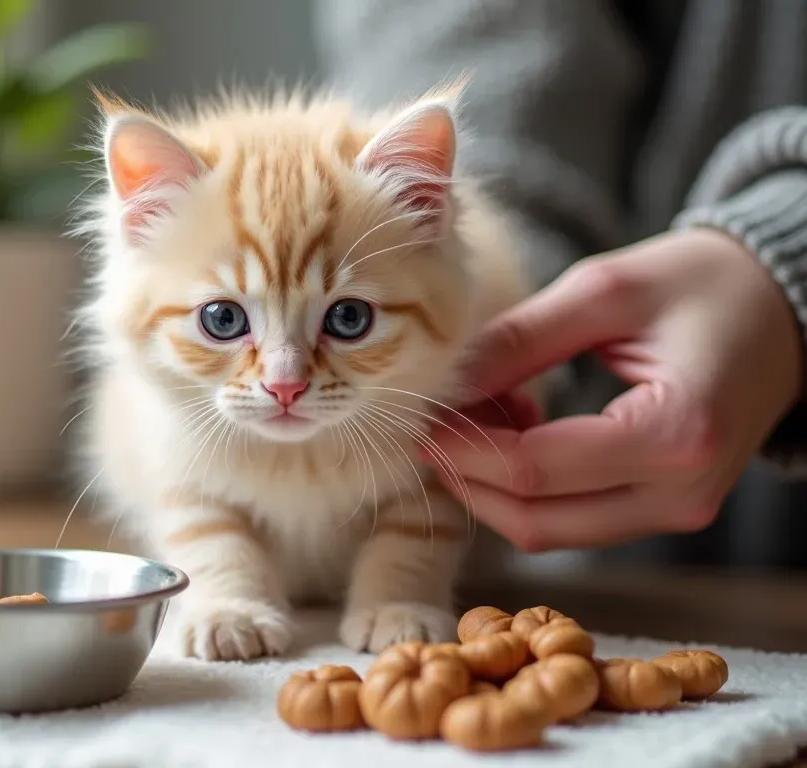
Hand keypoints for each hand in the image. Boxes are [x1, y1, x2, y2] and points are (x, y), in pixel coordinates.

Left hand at [429, 228, 802, 550]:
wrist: (781, 310)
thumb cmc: (701, 284)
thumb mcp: (605, 291)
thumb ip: (520, 340)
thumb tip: (446, 384)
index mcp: (677, 431)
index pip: (536, 470)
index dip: (464, 450)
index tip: (420, 419)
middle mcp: (682, 491)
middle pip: (537, 517)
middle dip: (469, 476)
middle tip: (433, 423)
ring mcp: (678, 510)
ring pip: (550, 529)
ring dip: (494, 485)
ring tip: (477, 415)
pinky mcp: (665, 509)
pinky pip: (574, 518)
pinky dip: (527, 487)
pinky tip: (514, 428)